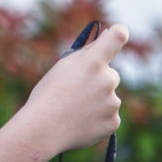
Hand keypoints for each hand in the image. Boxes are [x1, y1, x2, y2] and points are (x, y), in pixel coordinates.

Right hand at [20, 23, 126, 154]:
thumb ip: (85, 54)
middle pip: (111, 74)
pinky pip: (109, 116)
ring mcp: (112, 102)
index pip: (116, 37)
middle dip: (98, 80)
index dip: (118, 33)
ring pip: (109, 97)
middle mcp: (107, 79)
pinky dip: (98, 118)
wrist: (42, 129)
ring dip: (97, 101)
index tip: (118, 32)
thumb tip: (104, 40)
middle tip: (76, 92)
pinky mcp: (113, 122)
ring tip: (74, 110)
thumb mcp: (62, 67)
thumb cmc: (47, 95)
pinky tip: (80, 121)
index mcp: (92, 61)